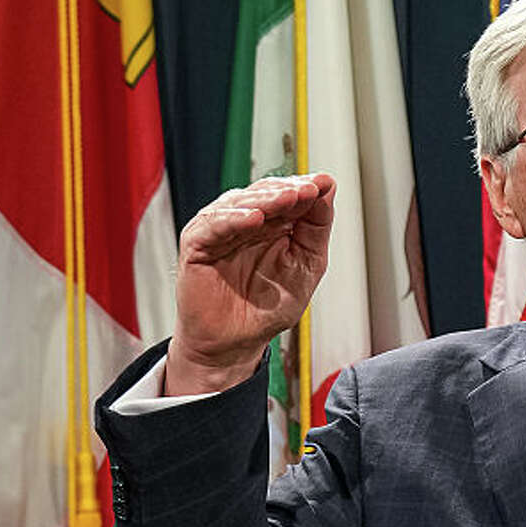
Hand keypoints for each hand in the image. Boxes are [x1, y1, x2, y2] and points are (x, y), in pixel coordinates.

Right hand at [166, 173, 335, 394]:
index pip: (289, 194)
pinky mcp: (197, 244)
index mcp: (274, 222)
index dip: (307, 188)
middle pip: (265, 193)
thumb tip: (328, 187)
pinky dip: (233, 220)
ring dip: (265, 199)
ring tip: (288, 198)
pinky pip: (213, 226)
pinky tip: (254, 218)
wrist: (237, 342)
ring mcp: (220, 229)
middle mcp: (246, 220)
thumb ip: (316, 228)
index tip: (325, 183)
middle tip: (309, 189)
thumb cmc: (267, 307)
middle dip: (288, 190)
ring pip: (240, 203)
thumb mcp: (305, 265)